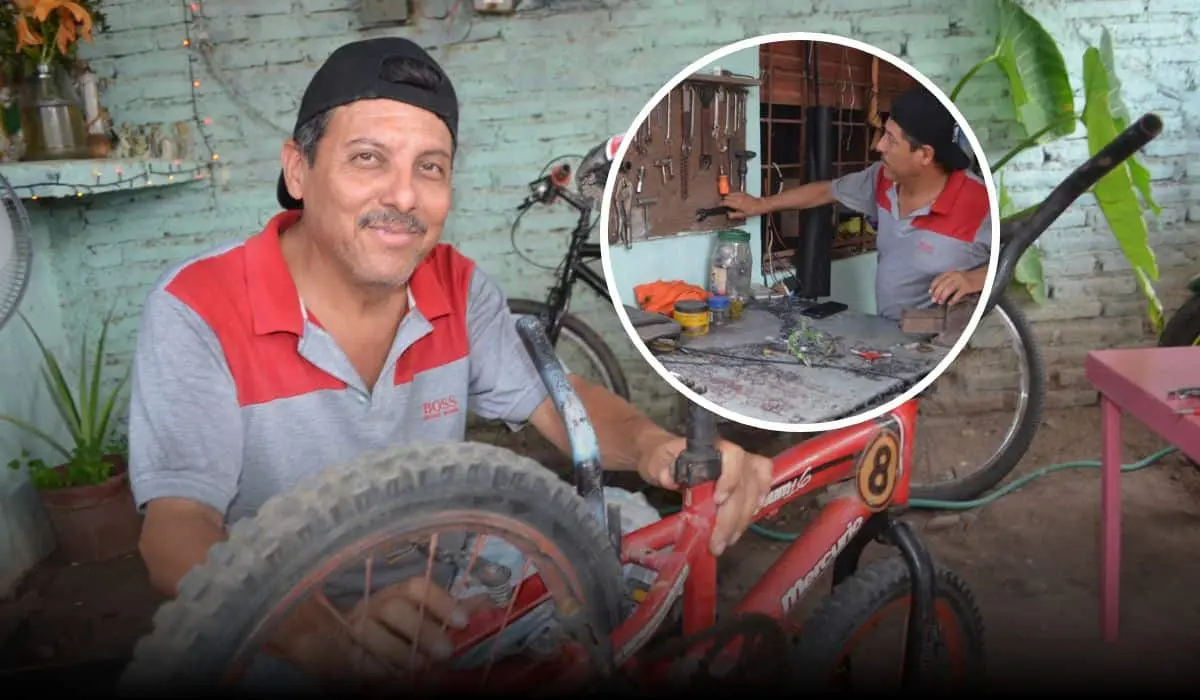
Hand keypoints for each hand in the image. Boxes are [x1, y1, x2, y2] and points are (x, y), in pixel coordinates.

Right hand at [294, 578, 470, 682]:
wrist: (347, 644)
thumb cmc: (398, 629)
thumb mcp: (426, 617)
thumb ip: (454, 612)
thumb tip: (487, 605)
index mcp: (399, 593)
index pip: (418, 588)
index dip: (441, 602)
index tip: (463, 622)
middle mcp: (376, 605)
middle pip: (395, 609)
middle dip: (422, 630)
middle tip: (446, 652)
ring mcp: (357, 627)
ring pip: (370, 632)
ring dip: (399, 651)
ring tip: (421, 666)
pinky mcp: (344, 651)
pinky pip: (358, 657)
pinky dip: (379, 667)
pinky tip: (395, 675)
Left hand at [635, 432, 773, 556]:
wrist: (666, 457)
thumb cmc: (661, 458)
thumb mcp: (655, 462)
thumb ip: (661, 468)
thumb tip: (668, 477)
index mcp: (710, 446)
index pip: (733, 456)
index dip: (731, 479)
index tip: (718, 501)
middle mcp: (733, 454)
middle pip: (744, 484)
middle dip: (731, 518)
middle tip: (717, 543)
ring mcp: (743, 464)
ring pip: (754, 493)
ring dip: (742, 521)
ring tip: (726, 542)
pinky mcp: (747, 475)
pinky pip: (763, 486)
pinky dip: (757, 505)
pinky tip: (745, 522)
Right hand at [720, 192, 763, 219]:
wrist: (759, 205)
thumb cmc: (752, 210)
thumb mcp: (743, 215)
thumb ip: (735, 215)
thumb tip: (728, 215)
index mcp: (737, 204)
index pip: (726, 202)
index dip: (721, 203)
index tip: (718, 205)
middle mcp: (738, 198)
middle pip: (727, 197)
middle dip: (723, 200)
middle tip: (721, 203)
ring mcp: (740, 194)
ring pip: (730, 194)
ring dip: (727, 196)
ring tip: (725, 200)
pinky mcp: (743, 193)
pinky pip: (735, 192)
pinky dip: (732, 194)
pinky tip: (732, 197)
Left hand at [929, 270, 976, 305]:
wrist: (982, 276)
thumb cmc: (968, 278)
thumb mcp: (956, 276)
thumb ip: (948, 281)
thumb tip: (938, 291)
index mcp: (951, 273)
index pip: (939, 279)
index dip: (933, 286)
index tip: (930, 293)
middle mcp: (955, 276)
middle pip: (942, 285)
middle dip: (936, 293)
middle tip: (933, 300)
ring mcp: (961, 281)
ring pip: (948, 289)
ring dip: (943, 296)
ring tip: (940, 302)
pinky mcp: (967, 287)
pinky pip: (957, 294)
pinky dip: (953, 299)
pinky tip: (950, 303)